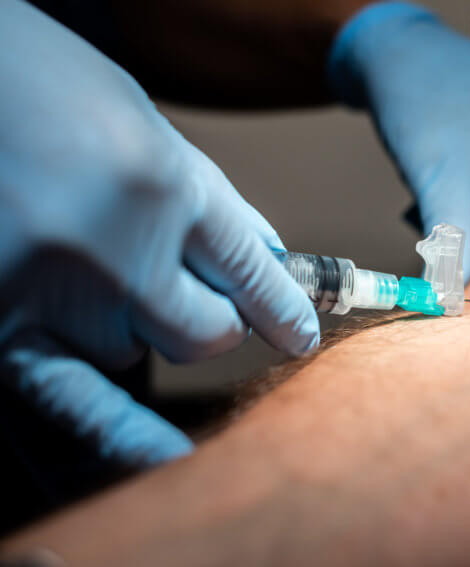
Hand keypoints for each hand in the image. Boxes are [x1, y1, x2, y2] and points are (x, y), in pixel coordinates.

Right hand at [0, 1, 318, 464]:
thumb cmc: (38, 83)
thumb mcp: (139, 118)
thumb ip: (207, 195)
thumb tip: (268, 257)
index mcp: (164, 185)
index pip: (254, 273)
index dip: (285, 309)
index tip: (301, 334)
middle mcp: (118, 255)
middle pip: (210, 331)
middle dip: (214, 315)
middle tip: (189, 284)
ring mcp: (57, 300)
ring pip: (146, 353)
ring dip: (144, 328)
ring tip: (97, 268)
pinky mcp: (1, 331)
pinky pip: (81, 406)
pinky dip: (126, 437)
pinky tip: (170, 459)